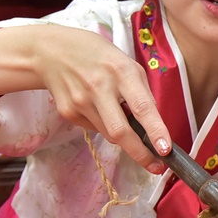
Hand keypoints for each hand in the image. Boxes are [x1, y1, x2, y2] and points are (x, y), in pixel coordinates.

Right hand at [0, 26, 171, 173]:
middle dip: (141, 153)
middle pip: (121, 131)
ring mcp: (80, 101)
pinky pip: (95, 129)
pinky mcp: (68, 112)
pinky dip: (105, 126)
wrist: (51, 52)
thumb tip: (154, 124)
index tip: (165, 149)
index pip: (142, 107)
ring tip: (126, 124)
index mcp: (121, 71)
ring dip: (124, 138)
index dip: (155, 131)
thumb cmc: (98, 56)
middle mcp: (99, 87)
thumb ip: (141, 92)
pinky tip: (99, 109)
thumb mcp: (127, 64)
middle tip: (156, 166)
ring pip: (109, 134)